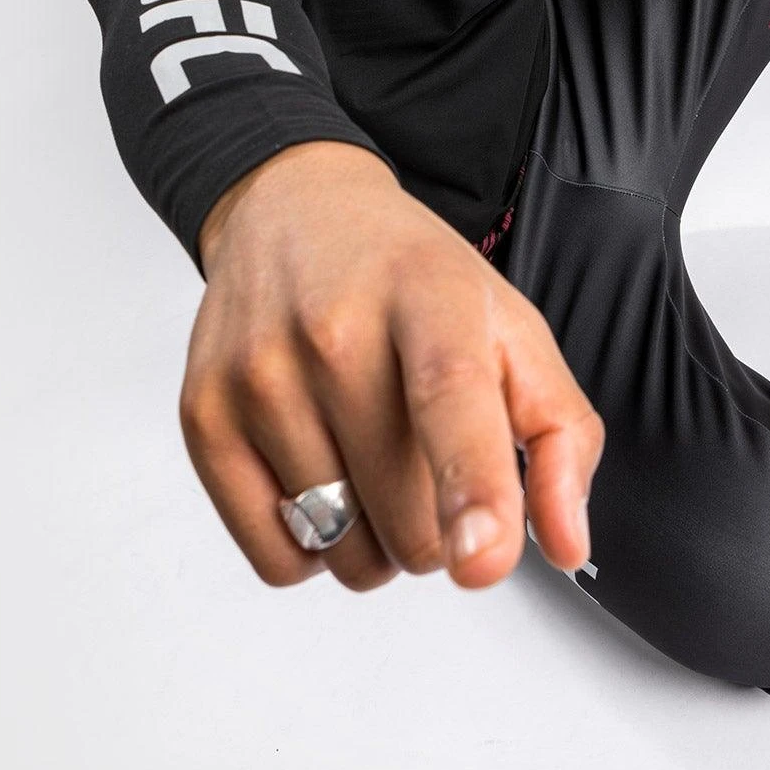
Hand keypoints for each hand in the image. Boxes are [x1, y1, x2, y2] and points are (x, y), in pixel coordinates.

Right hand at [182, 141, 602, 591]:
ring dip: (381, 539)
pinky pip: (279, 559)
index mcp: (428, 296)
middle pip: (407, 516)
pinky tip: (328, 476)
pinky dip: (318, 549)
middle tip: (430, 450)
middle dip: (442, 521)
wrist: (293, 210)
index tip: (483, 558)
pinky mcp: (203, 417)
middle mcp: (333, 331)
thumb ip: (560, 436)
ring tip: (377, 453)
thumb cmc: (411, 278)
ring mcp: (258, 375)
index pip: (449, 394)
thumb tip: (565, 544)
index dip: (472, 485)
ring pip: (346, 552)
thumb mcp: (512, 328)